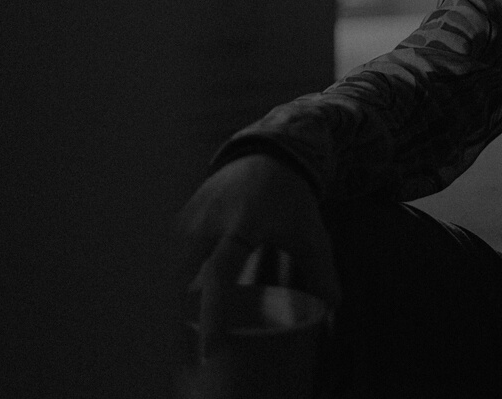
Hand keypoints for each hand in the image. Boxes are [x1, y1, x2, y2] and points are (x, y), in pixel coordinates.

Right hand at [176, 153, 340, 359]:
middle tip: (186, 348)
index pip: (220, 274)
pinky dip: (168, 277)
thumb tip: (333, 307)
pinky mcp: (181, 216)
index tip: (210, 348)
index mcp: (245, 225)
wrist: (269, 154)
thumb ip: (322, 271)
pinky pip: (167, 254)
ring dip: (170, 297)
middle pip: (180, 275)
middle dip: (177, 313)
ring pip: (169, 266)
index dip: (213, 313)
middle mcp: (210, 220)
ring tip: (179, 325)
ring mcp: (191, 216)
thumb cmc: (292, 199)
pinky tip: (173, 298)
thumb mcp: (312, 233)